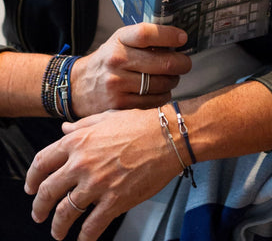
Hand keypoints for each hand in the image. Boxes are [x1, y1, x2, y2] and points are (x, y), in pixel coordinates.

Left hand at [25, 109, 181, 240]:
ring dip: (58, 226)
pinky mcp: (116, 200)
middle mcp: (82, 164)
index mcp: (77, 142)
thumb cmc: (139, 124)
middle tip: (38, 214)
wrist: (167, 136)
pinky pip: (92, 226)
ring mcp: (97, 184)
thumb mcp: (105, 117)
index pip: (41, 163)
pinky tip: (83, 239)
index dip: (31, 178)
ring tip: (57, 232)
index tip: (31, 187)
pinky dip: (84, 237)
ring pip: (65, 212)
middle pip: (48, 191)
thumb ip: (81, 126)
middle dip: (38, 207)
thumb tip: (64, 130)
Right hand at [71, 23, 190, 116]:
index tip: (183, 38)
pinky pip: (154, 101)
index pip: (147, 33)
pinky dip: (163, 96)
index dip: (170, 35)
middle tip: (184, 64)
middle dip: (182, 64)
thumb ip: (141, 41)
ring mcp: (118, 83)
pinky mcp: (120, 103)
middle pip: (163, 63)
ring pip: (162, 84)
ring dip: (173, 81)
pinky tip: (161, 91)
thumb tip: (175, 41)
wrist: (78, 86)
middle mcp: (117, 60)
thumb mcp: (118, 43)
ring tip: (171, 78)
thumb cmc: (105, 62)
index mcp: (118, 40)